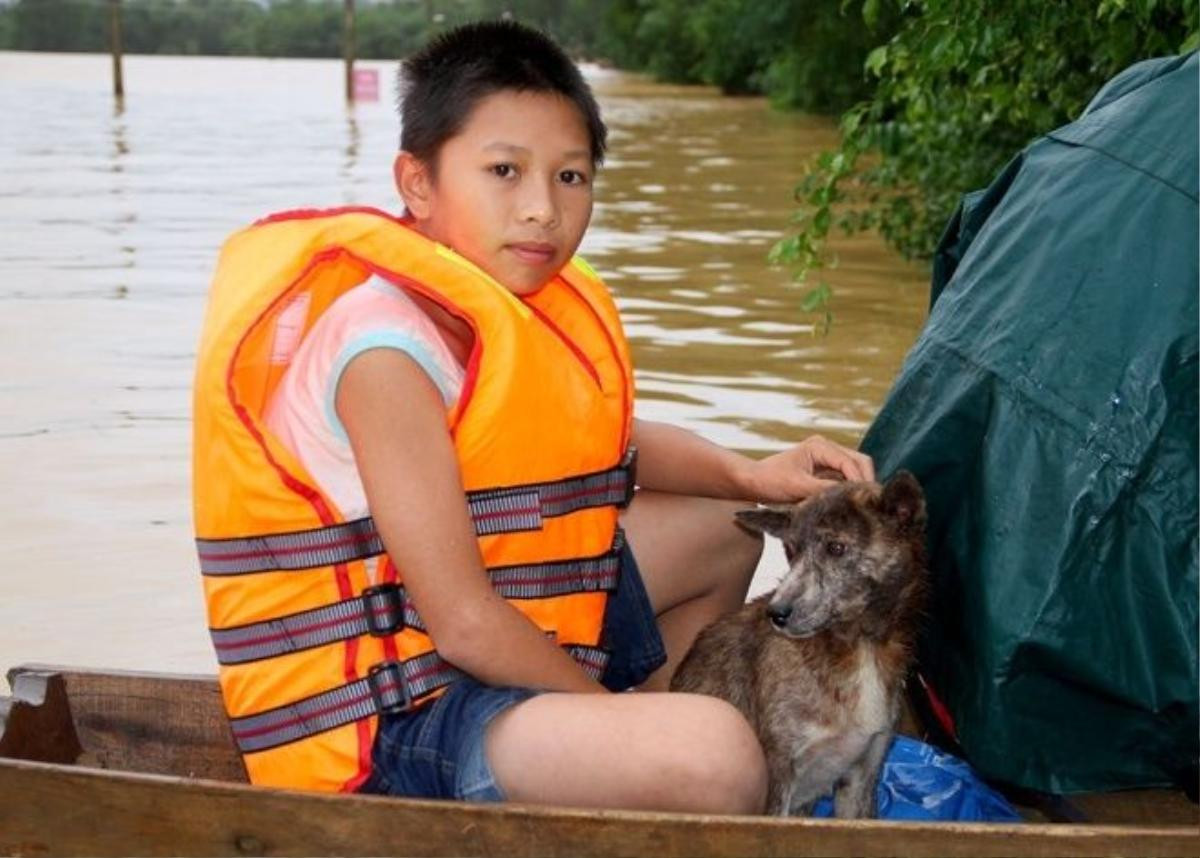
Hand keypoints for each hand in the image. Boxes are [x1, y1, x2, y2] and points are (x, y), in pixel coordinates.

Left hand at [743, 435, 874, 502]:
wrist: (754, 483)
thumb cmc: (770, 481)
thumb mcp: (797, 487)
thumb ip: (823, 489)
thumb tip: (848, 496)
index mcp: (820, 446)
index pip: (850, 461)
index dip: (859, 480)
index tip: (865, 499)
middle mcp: (827, 449)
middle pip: (859, 462)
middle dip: (865, 481)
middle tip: (869, 504)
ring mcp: (828, 460)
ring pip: (856, 471)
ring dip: (859, 487)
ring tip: (862, 506)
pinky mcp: (826, 473)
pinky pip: (847, 480)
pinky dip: (851, 491)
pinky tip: (852, 505)